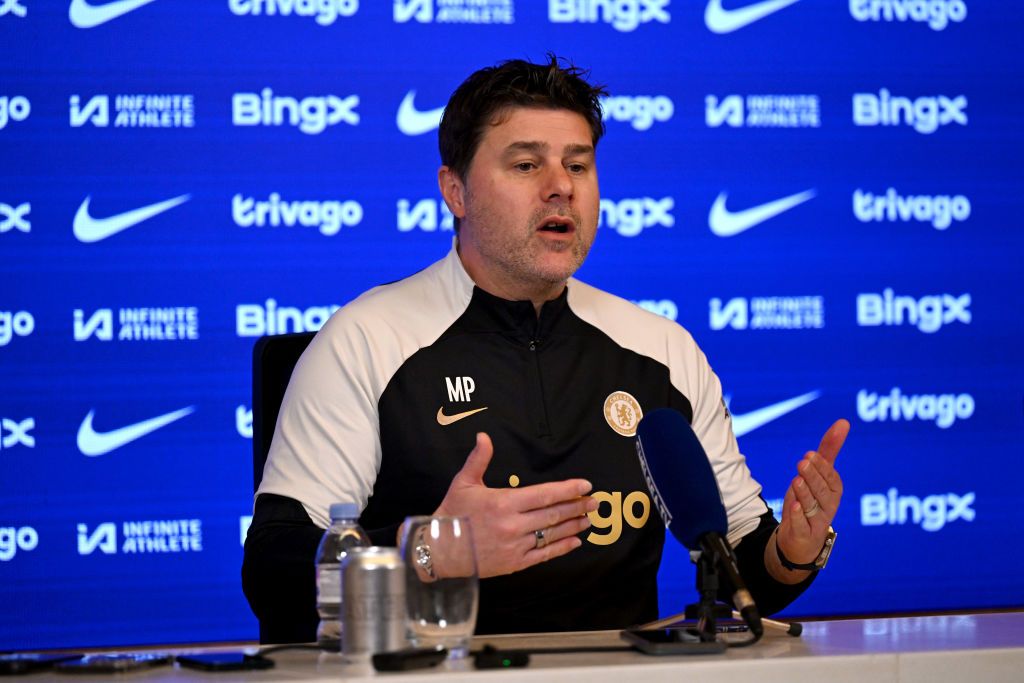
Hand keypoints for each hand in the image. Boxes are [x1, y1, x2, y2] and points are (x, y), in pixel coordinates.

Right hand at [432, 432, 596, 577]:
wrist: (439, 550)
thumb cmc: (452, 514)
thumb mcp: (464, 483)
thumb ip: (479, 459)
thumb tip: (484, 436)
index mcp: (503, 503)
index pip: (545, 494)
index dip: (568, 490)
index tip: (585, 485)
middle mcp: (513, 525)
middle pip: (554, 514)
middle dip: (577, 506)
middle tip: (595, 501)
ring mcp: (515, 546)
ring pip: (552, 534)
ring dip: (573, 526)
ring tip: (588, 519)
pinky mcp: (514, 563)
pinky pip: (544, 555)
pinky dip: (561, 548)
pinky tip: (574, 542)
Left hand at [773, 419, 848, 577]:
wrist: (801, 539)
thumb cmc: (812, 501)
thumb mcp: (817, 475)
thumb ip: (829, 451)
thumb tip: (843, 422)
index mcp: (833, 492)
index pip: (832, 479)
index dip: (823, 468)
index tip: (810, 454)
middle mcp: (828, 507)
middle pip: (823, 492)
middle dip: (814, 477)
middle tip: (803, 462)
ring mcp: (817, 523)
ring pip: (813, 508)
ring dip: (805, 494)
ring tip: (797, 480)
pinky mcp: (803, 535)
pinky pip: (802, 526)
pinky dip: (799, 517)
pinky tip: (794, 507)